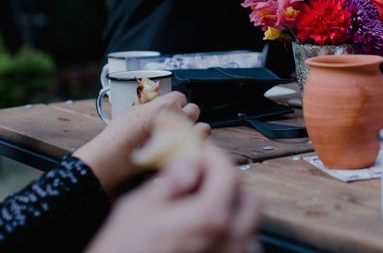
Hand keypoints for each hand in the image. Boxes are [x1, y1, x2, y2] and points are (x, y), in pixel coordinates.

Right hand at [74, 91, 210, 199]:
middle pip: (194, 109)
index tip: (168, 109)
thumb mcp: (134, 111)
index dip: (173, 103)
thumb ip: (153, 106)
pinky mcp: (184, 155)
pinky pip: (199, 146)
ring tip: (183, 134)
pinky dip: (195, 145)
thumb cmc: (118, 136)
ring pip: (203, 127)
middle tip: (174, 122)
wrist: (112, 160)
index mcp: (165, 106)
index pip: (180, 96)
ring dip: (195, 129)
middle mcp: (178, 120)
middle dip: (185, 114)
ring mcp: (183, 138)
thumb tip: (161, 104)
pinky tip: (184, 147)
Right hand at [86, 144, 260, 252]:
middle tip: (200, 179)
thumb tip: (190, 164)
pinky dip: (230, 236)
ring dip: (231, 210)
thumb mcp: (139, 208)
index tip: (200, 153)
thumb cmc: (121, 252)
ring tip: (201, 208)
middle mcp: (229, 240)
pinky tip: (205, 234)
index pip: (228, 172)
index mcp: (210, 218)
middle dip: (226, 183)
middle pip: (246, 197)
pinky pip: (242, 248)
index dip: (213, 156)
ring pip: (248, 225)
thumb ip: (173, 181)